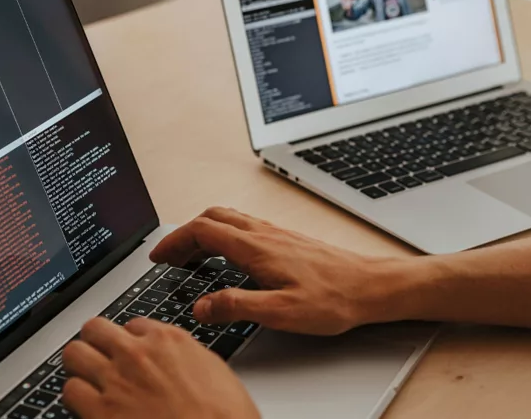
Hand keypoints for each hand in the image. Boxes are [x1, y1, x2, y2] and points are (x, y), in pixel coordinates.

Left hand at [62, 317, 259, 418]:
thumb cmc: (224, 416)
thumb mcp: (213, 369)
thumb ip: (183, 355)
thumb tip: (170, 357)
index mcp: (168, 340)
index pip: (132, 324)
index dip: (130, 341)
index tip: (131, 352)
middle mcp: (138, 354)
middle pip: (94, 328)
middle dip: (95, 343)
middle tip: (100, 357)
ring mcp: (116, 380)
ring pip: (74, 354)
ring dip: (80, 366)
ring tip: (88, 379)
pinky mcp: (101, 411)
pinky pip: (70, 390)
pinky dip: (76, 396)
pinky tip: (88, 404)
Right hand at [150, 207, 410, 335]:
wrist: (371, 286)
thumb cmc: (334, 298)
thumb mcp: (281, 312)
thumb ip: (237, 306)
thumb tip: (202, 306)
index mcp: (256, 247)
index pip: (202, 230)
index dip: (175, 241)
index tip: (159, 256)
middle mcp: (263, 234)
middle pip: (211, 218)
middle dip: (184, 234)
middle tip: (170, 256)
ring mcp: (275, 234)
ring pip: (227, 220)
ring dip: (202, 232)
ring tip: (191, 256)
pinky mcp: (285, 240)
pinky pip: (243, 227)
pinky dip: (222, 235)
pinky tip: (228, 256)